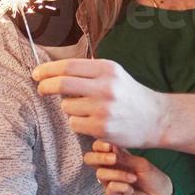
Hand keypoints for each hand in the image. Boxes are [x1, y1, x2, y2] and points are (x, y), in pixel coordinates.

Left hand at [33, 58, 167, 147]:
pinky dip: (78, 123)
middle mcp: (105, 87)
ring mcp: (104, 108)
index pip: (68, 66)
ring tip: (87, 110)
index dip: (48, 70)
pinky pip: (74, 124)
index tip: (37, 74)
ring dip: (70, 109)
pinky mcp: (102, 128)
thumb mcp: (113, 74)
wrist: (157, 118)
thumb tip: (53, 73)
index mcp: (106, 69)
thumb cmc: (129, 95)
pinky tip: (92, 122)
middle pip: (62, 84)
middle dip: (46, 87)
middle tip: (41, 89)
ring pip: (67, 107)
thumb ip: (87, 72)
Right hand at [82, 140, 173, 194]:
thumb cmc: (154, 179)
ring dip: (117, 174)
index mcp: (117, 157)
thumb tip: (110, 146)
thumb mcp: (142, 164)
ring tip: (133, 178)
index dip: (99, 145)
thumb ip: (125, 156)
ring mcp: (110, 183)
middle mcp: (110, 169)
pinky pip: (108, 189)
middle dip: (99, 157)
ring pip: (100, 174)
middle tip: (114, 159)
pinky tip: (131, 189)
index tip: (109, 146)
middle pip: (89, 159)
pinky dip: (120, 186)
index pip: (98, 147)